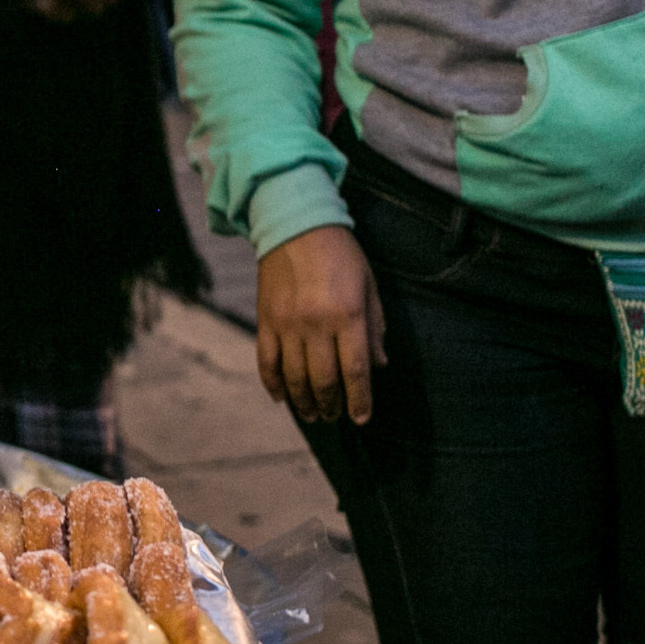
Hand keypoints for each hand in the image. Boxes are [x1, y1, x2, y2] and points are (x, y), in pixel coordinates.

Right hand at [256, 224, 387, 423]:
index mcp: (347, 315)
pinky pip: (266, 361)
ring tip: (313, 414)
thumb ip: (374, 327)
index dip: (359, 400)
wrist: (295, 225)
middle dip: (331, 405)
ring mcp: (287, 324)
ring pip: (294, 377)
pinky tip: (282, 398)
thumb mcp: (368, 286)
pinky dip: (273, 384)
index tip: (362, 418)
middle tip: (335, 417)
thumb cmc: (340, 254)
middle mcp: (315, 324)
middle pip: (323, 380)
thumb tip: (378, 365)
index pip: (355, 370)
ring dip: (304, 402)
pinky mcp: (266, 320)